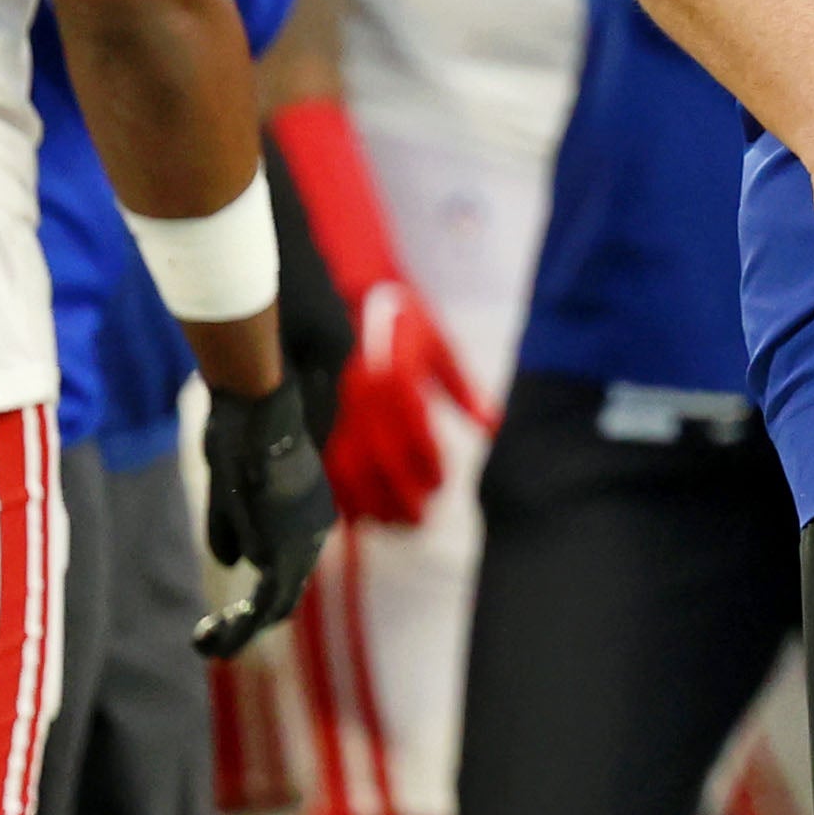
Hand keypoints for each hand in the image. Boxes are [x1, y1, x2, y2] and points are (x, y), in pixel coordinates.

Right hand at [193, 378, 335, 658]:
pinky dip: (240, 625)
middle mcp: (315, 530)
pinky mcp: (282, 549)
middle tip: (214, 641)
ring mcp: (304, 542)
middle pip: (287, 591)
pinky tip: (215, 636)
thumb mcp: (231, 488)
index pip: (290, 563)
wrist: (257, 411)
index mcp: (309, 511)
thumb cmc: (241, 435)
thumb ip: (231, 528)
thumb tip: (233, 564)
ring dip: (242, 630)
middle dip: (251, 621)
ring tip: (210, 645)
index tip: (233, 610)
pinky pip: (266, 602)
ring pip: (278, 603)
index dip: (263, 592)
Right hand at [322, 276, 492, 528]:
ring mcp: (337, 407)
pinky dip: (336, 491)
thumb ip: (464, 389)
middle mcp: (362, 397)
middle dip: (399, 498)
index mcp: (395, 378)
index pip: (413, 434)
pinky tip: (353, 511)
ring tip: (390, 523)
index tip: (442, 485)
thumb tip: (493, 427)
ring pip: (346, 468)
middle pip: (378, 461)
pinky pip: (322, 460)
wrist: (353, 292)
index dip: (428, 465)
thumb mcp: (441, 345)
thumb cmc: (403, 320)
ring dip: (367, 502)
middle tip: (419, 521)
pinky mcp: (321, 413)